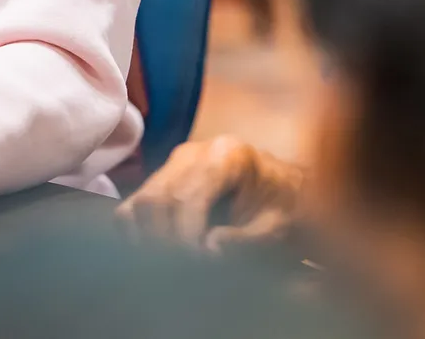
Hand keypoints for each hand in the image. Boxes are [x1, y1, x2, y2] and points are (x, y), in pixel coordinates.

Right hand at [116, 136, 304, 252]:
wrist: (290, 194)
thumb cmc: (288, 210)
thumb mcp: (278, 229)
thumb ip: (246, 241)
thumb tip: (209, 249)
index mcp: (227, 156)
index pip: (187, 196)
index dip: (185, 236)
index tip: (197, 264)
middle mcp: (192, 153)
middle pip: (156, 198)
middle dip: (164, 241)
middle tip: (182, 272)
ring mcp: (174, 164)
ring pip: (140, 202)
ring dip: (149, 240)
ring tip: (172, 265)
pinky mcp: (163, 179)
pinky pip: (134, 205)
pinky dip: (138, 232)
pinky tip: (158, 253)